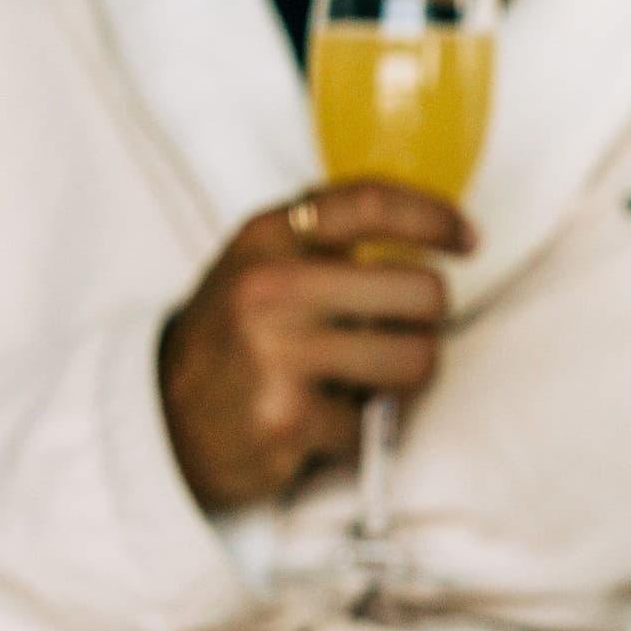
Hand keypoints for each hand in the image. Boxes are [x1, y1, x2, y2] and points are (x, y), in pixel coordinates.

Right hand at [157, 183, 473, 511]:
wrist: (160, 419)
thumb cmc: (234, 338)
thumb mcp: (261, 267)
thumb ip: (327, 244)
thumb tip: (436, 232)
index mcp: (266, 238)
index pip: (369, 203)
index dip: (434, 217)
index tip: (470, 239)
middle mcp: (269, 286)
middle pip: (422, 291)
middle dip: (428, 320)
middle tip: (402, 332)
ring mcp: (277, 353)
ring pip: (417, 360)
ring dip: (406, 376)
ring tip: (363, 378)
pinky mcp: (289, 419)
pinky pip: (375, 421)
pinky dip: (360, 427)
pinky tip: (320, 418)